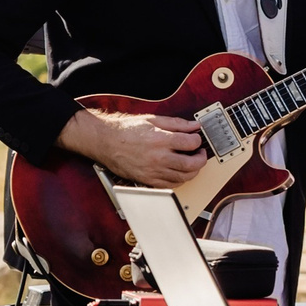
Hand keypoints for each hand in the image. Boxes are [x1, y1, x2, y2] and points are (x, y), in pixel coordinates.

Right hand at [61, 109, 206, 187]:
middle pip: (192, 164)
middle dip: (201, 159)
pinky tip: (179, 172)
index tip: (196, 139)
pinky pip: (171, 185)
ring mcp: (153, 171)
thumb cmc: (126, 130)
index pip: (191, 143)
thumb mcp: (152, 120)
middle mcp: (158, 158)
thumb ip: (176, 123)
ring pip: (184, 177)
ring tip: (191, 162)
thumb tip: (194, 126)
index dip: (198, 140)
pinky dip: (180, 179)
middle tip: (200, 153)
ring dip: (193, 171)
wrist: (105, 141)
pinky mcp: (148, 180)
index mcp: (160, 140)